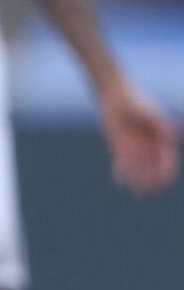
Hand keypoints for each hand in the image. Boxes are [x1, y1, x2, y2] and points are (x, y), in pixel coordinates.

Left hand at [98, 76, 178, 194]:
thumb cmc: (135, 101)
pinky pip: (122, 163)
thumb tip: (175, 137)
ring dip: (138, 180)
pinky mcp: (120, 147)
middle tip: (150, 192)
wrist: (115, 96)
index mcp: (161, 139)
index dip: (166, 171)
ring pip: (139, 168)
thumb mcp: (148, 113)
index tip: (163, 181)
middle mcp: (150, 146)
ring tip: (137, 193)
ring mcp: (135, 147)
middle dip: (152, 180)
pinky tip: (119, 181)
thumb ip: (160, 125)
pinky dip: (122, 171)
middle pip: (153, 167)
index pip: (167, 159)